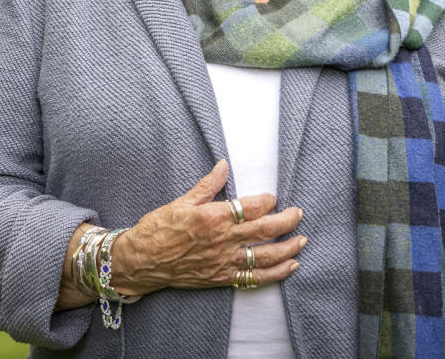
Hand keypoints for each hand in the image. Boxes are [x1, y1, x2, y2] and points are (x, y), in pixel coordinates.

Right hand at [107, 160, 305, 296]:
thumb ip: (207, 185)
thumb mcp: (181, 201)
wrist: (142, 261)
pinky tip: (289, 267)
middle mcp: (223, 240)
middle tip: (298, 214)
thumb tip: (224, 165)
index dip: (267, 201)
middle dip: (287, 221)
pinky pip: (254, 279)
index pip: (251, 207)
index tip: (272, 197)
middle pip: (265, 230)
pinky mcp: (222, 278)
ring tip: (302, 241)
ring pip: (265, 256)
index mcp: (213, 217)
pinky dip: (275, 274)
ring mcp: (224, 262)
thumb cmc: (158, 229)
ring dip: (288, 249)